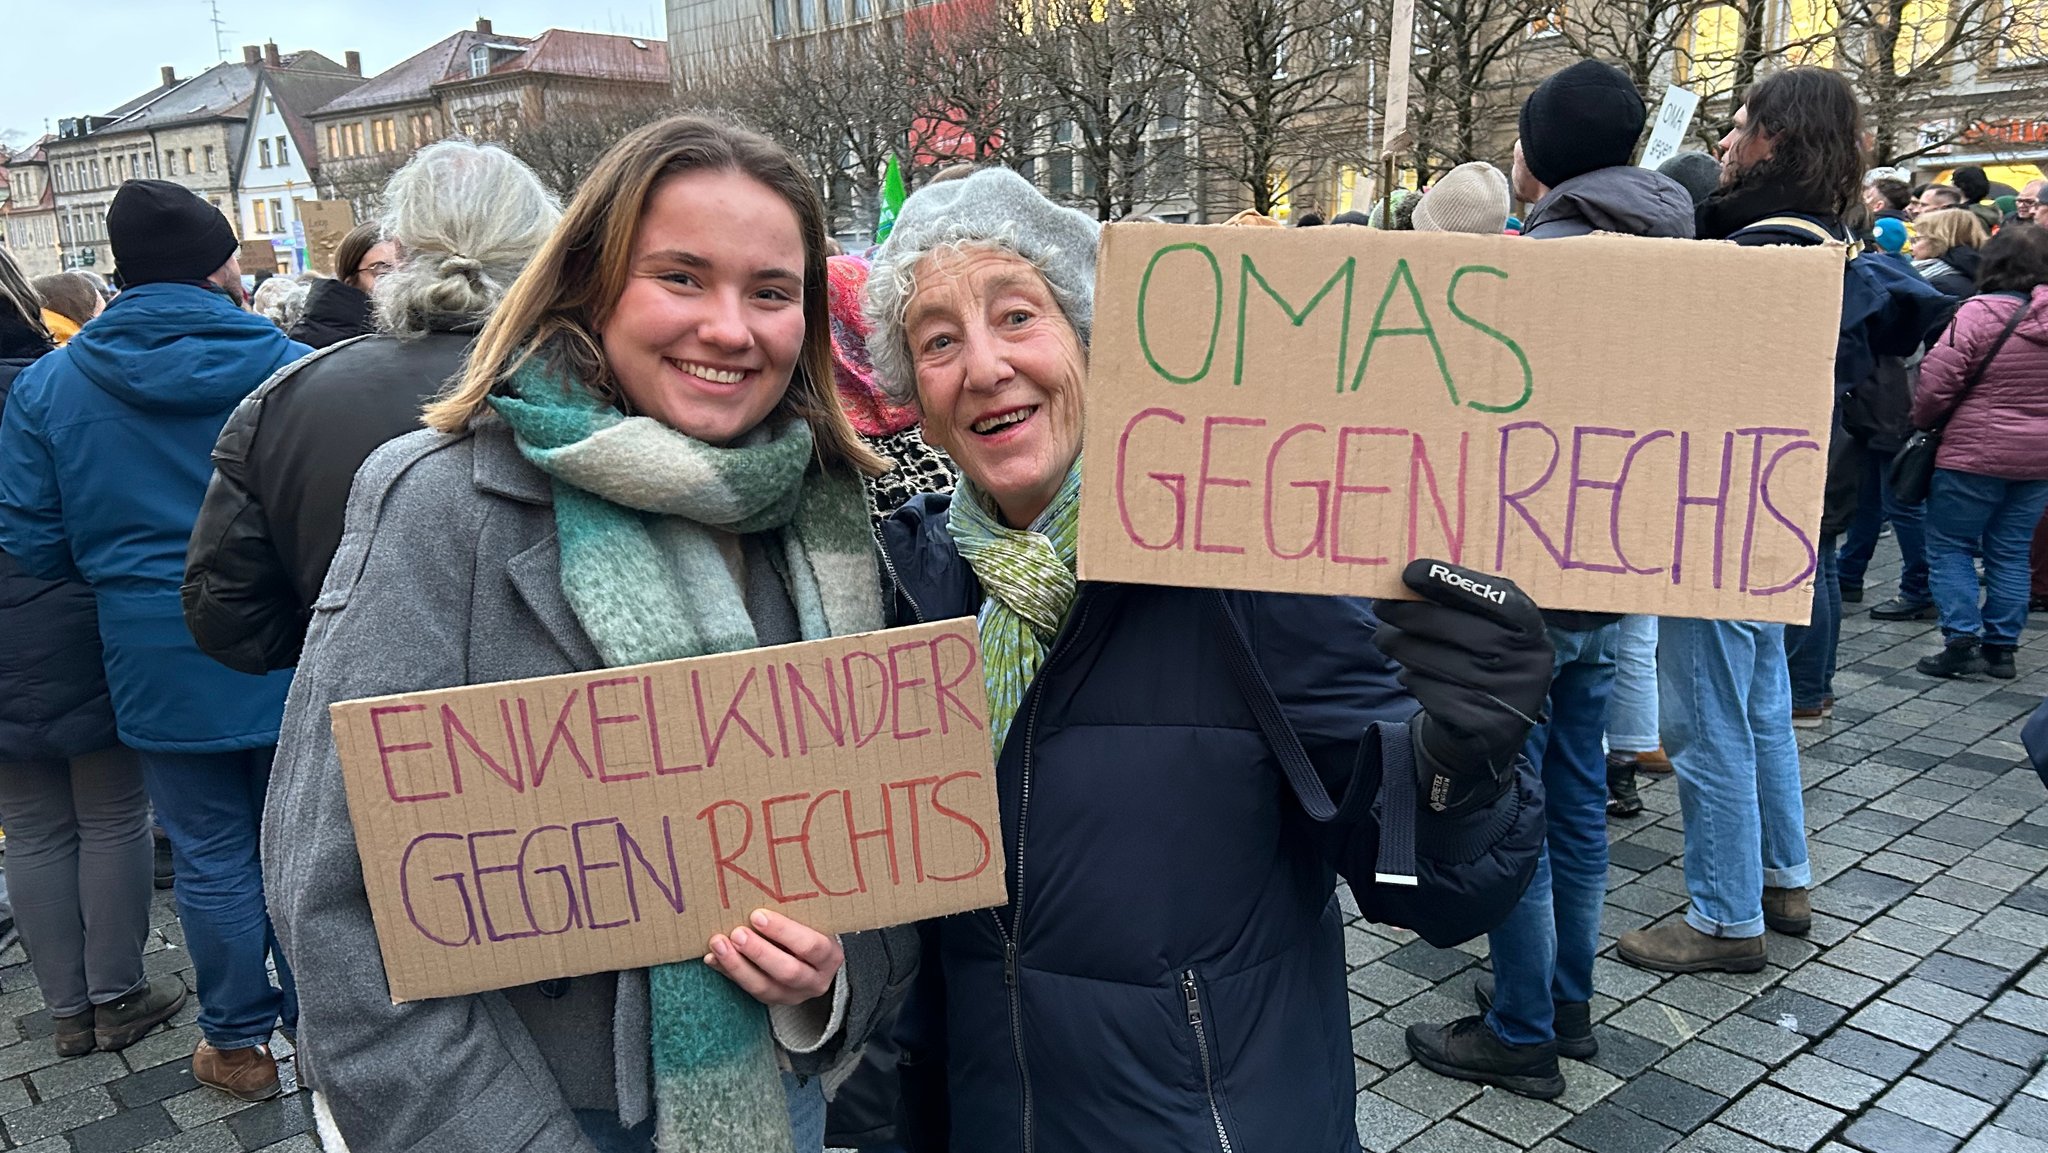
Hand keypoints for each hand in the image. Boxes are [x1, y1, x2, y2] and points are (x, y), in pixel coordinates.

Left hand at [705, 909, 843, 1005]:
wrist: (814, 959)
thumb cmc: (811, 930)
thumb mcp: (812, 921)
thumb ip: (794, 913)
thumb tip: (757, 893)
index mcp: (830, 957)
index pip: (810, 946)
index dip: (783, 931)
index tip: (757, 915)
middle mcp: (815, 981)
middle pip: (787, 971)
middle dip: (758, 952)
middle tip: (737, 933)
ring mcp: (793, 995)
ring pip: (763, 987)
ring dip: (737, 965)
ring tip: (718, 943)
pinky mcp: (772, 1000)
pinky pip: (746, 990)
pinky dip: (727, 972)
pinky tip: (713, 958)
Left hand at [1372, 559, 1552, 812]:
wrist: (1492, 728)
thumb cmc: (1482, 659)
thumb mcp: (1488, 628)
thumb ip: (1461, 601)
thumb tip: (1407, 579)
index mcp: (1531, 629)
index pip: (1497, 598)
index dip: (1452, 582)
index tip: (1411, 571)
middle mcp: (1526, 662)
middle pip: (1454, 628)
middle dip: (1408, 614)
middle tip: (1380, 606)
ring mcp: (1506, 697)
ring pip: (1432, 659)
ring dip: (1399, 645)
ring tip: (1387, 639)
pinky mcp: (1481, 724)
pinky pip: (1427, 689)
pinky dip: (1411, 678)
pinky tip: (1413, 674)